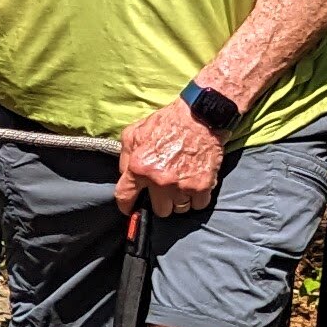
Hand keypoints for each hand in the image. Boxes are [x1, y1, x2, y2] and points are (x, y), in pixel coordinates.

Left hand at [119, 100, 223, 215]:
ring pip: (179, 209)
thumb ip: (125, 157)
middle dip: (160, 201)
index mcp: (139, 167)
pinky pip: (198, 205)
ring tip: (180, 185)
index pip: (126, 197)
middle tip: (164, 189)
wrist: (199, 116)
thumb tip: (124, 177)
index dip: (126, 206)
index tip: (130, 209)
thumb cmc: (166, 122)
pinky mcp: (202, 186)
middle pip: (159, 210)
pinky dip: (197, 198)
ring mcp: (182, 185)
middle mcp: (160, 180)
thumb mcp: (134, 133)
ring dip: (179, 201)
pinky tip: (194, 185)